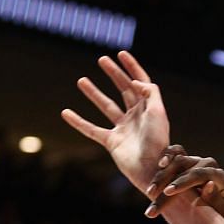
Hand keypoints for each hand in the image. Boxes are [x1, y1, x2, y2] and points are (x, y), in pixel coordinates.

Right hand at [60, 50, 166, 189]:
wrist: (151, 170)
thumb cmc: (157, 142)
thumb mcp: (158, 113)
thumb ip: (149, 93)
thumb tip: (134, 81)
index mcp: (149, 108)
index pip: (140, 82)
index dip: (132, 67)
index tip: (121, 53)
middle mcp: (136, 116)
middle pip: (124, 89)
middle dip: (114, 74)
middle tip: (102, 59)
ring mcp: (123, 129)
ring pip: (106, 106)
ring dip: (94, 93)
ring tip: (81, 80)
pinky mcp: (112, 142)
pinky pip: (92, 129)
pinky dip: (78, 122)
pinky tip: (65, 112)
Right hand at [144, 146, 223, 220]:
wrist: (214, 214)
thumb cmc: (218, 215)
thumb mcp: (220, 212)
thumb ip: (216, 200)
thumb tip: (208, 185)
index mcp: (220, 177)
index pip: (201, 174)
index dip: (183, 182)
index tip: (167, 192)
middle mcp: (208, 165)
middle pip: (185, 167)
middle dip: (166, 182)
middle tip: (151, 195)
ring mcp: (196, 161)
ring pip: (177, 161)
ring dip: (161, 175)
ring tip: (150, 192)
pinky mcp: (186, 160)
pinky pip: (175, 151)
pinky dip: (166, 155)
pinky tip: (158, 164)